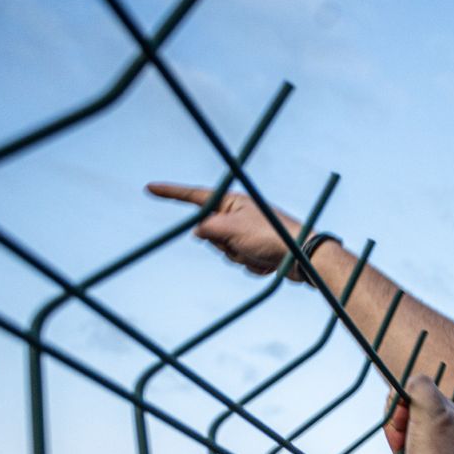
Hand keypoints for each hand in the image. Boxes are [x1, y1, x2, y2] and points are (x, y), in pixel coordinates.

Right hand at [148, 183, 303, 276]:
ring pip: (224, 251)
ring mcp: (248, 233)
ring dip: (239, 257)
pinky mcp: (257, 250)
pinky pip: (241, 262)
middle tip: (244, 243)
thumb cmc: (271, 237)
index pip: (195, 196)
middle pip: (209, 233)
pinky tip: (267, 263)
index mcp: (233, 202)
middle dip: (223, 245)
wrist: (304, 257)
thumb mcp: (232, 230)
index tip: (150, 188)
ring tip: (259, 253)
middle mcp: (240, 215)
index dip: (171, 193)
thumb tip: (198, 232)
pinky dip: (252, 266)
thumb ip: (208, 229)